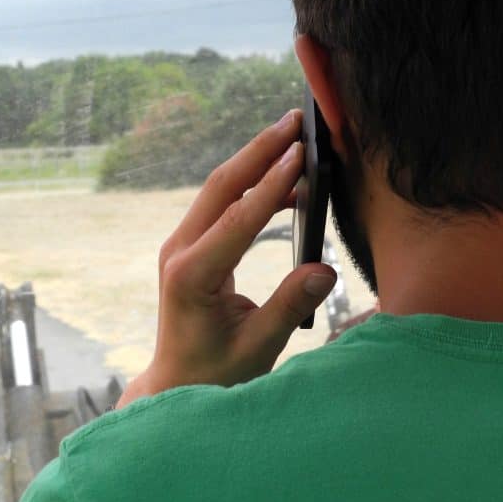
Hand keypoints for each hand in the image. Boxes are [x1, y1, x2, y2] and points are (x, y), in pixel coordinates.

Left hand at [117, 111, 336, 406]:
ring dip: (255, 159)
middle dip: (259, 150)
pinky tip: (284, 177)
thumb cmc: (216, 371)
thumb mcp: (257, 347)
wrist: (176, 382)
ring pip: (220, 189)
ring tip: (293, 134)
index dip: (271, 185)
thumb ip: (290, 307)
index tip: (300, 152)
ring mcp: (181, 245)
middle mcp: (180, 251)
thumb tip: (326, 269)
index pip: (237, 219)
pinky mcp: (191, 245)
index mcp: (193, 275)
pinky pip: (223, 204)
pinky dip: (252, 185)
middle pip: (221, 186)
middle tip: (295, 119)